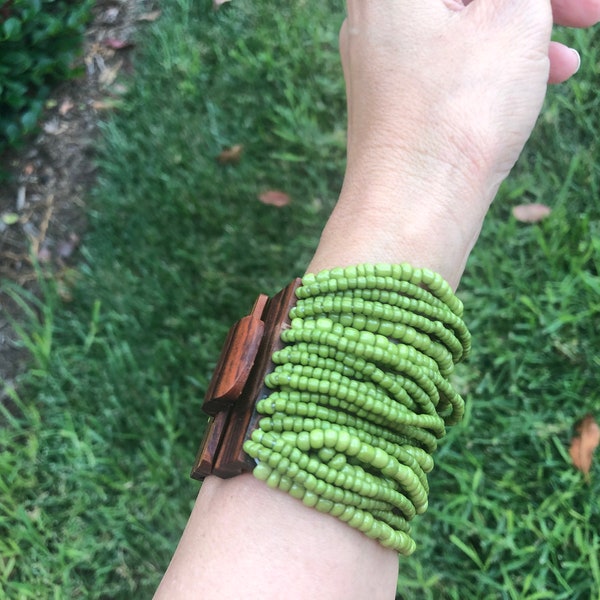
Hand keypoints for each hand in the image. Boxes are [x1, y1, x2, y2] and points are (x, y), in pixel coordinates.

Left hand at [308, 0, 599, 286]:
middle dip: (533, 3)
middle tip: (585, 13)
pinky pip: (447, 67)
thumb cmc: (457, 112)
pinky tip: (534, 85)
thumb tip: (517, 5)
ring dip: (521, 36)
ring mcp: (378, 64)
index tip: (568, 4)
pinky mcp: (391, 103)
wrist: (411, 211)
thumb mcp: (514, 19)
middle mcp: (373, 17)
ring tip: (566, 63)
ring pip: (461, 29)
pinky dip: (490, 68)